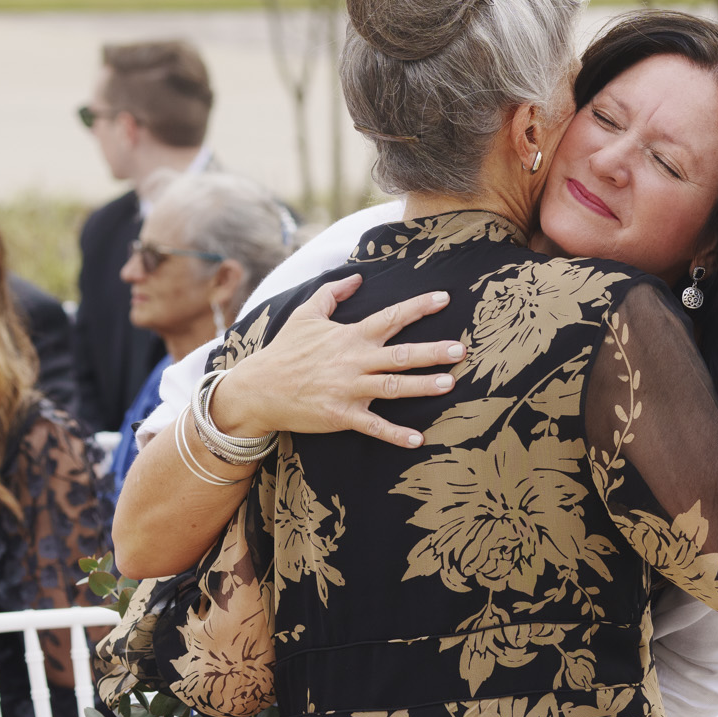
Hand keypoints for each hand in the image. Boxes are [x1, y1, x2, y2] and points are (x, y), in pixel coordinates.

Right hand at [207, 276, 466, 448]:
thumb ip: (333, 293)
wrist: (257, 389)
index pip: (390, 317)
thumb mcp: (305, 314)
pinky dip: (395, 434)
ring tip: (449, 384)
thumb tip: (357, 276)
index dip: (418, 307)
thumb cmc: (285, 351)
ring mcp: (349, 389)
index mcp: (350, 336)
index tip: (445, 298)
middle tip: (460, 350)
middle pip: (399, 355)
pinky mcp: (341, 415)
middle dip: (431, 352)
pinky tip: (418, 440)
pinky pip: (373, 427)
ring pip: (392, 388)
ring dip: (421, 386)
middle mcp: (354, 361)